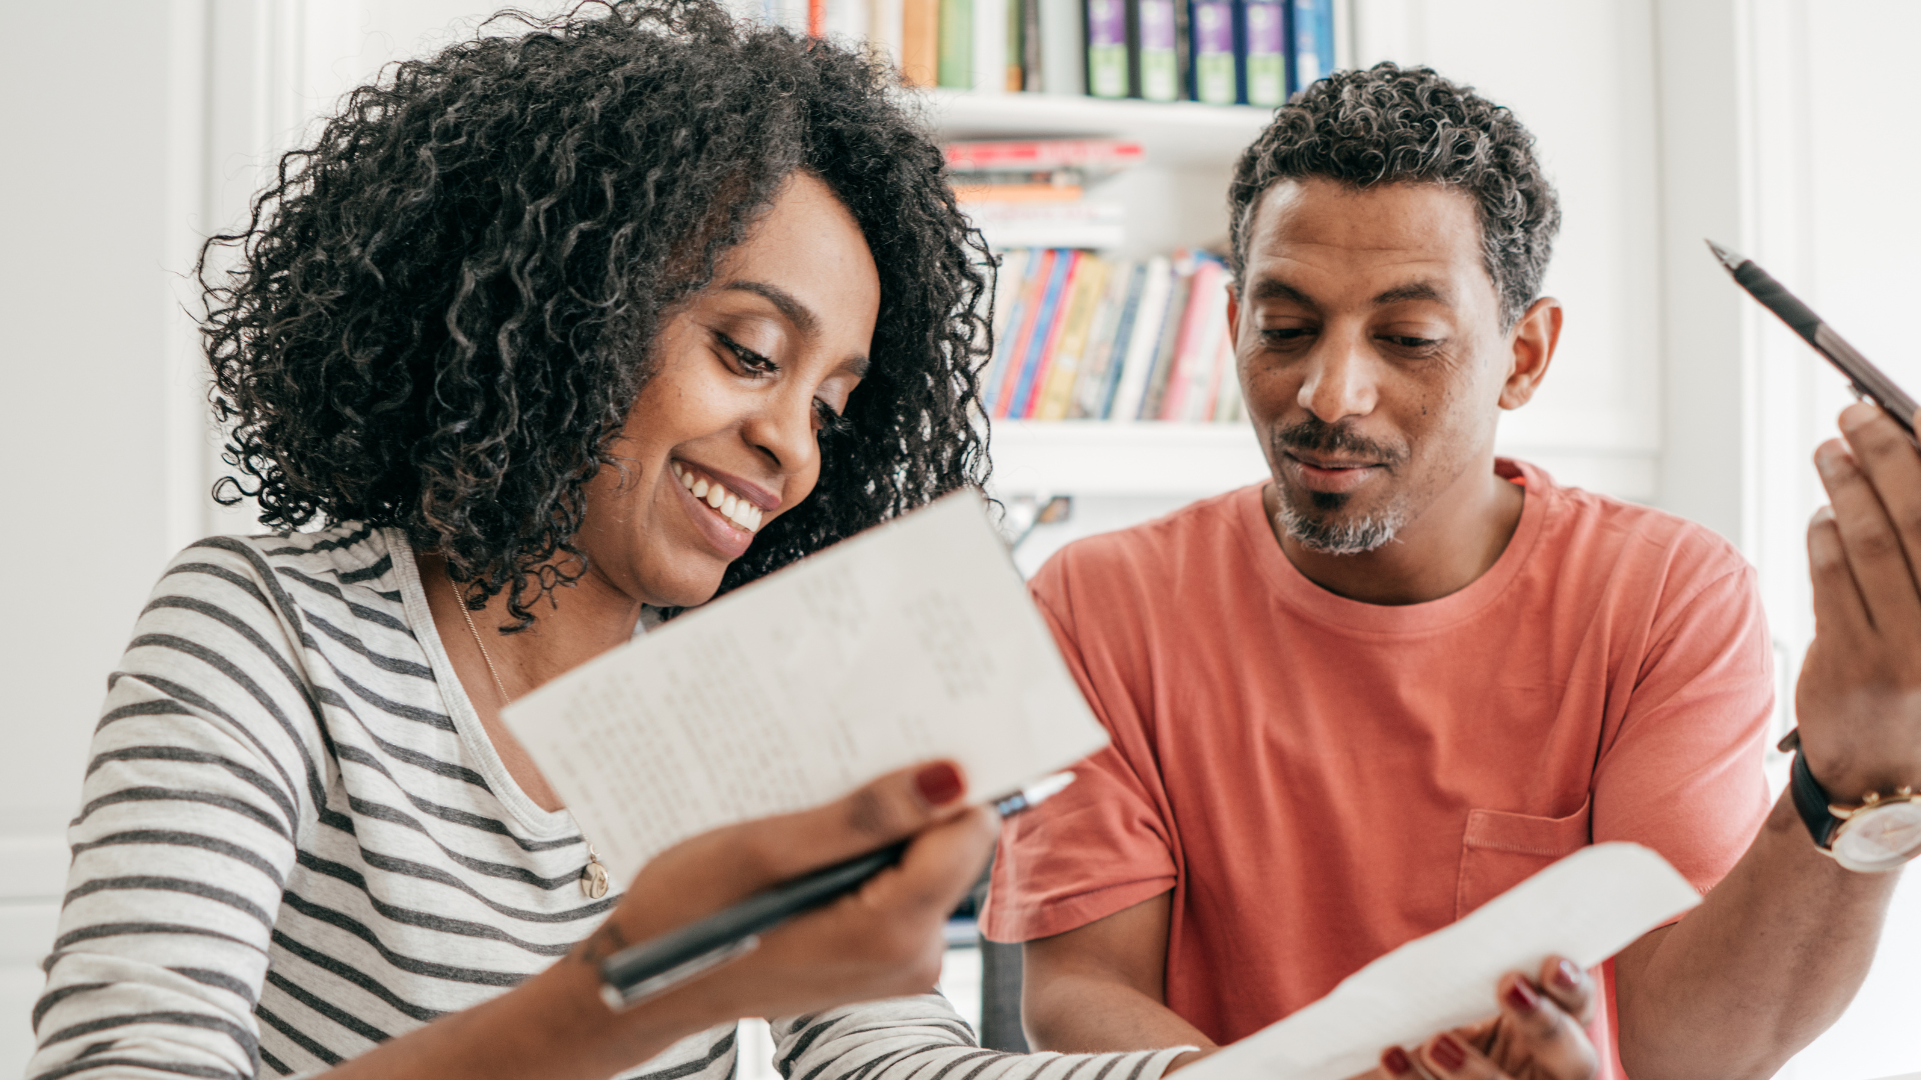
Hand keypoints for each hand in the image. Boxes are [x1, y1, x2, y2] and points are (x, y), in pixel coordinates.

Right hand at [588, 760, 997, 1031]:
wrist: (647, 982)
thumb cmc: (689, 913)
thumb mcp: (765, 851)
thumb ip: (862, 819)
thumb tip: (950, 779)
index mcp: (891, 933)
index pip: (968, 829)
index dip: (944, 779)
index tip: (907, 735)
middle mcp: (912, 956)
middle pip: (948, 845)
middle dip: (905, 800)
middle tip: (845, 768)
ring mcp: (898, 961)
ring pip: (920, 861)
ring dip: (878, 826)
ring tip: (818, 805)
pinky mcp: (880, 955)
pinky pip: (896, 884)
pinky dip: (864, 854)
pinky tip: (815, 837)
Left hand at [1347, 956, 1597, 1079]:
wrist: (1419, 1075)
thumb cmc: (1445, 1033)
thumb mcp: (1463, 1010)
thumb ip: (1473, 987)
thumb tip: (1465, 948)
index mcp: (1556, 1036)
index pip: (1579, 1009)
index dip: (1572, 988)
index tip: (1551, 964)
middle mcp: (1552, 1076)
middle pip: (1573, 1059)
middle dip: (1544, 1023)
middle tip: (1509, 985)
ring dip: (1473, 1071)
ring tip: (1435, 1043)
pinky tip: (1393, 1057)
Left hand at [1798, 402, 1920, 797]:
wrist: (1891, 786)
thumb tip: (1909, 462)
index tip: (1915, 413)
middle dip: (1888, 453)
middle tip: (1857, 415)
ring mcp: (1909, 649)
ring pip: (1871, 541)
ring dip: (1847, 484)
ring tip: (1829, 449)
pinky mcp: (1854, 663)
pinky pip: (1830, 579)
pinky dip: (1824, 535)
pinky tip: (1823, 513)